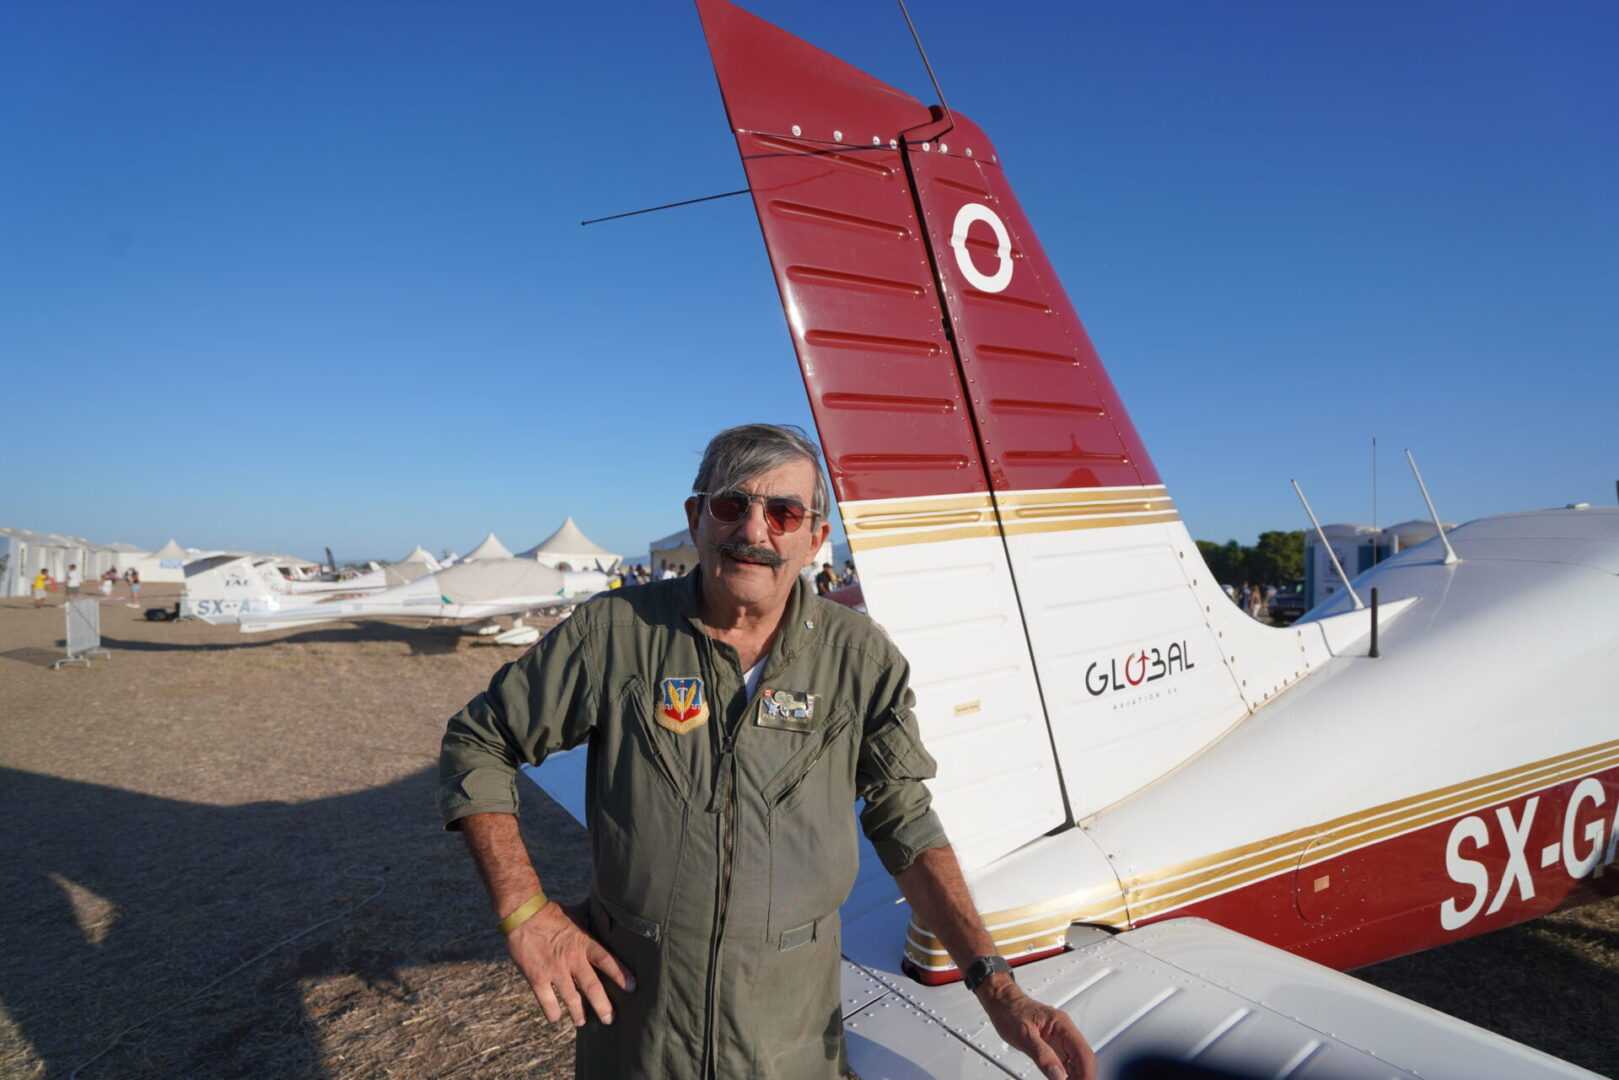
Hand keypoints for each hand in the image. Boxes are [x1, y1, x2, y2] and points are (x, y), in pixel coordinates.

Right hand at [505, 899, 634, 1027]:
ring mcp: (554, 970)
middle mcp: (572, 959)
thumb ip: (592, 921)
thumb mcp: (577, 914)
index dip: (621, 974)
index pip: (607, 961)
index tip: (632, 987)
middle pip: (592, 987)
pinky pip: (547, 1001)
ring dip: (578, 1013)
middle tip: (609, 1019)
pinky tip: (555, 1017)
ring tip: (582, 1022)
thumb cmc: (551, 912)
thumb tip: (609, 916)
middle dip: (603, 1006)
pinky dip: (552, 1012)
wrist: (523, 914)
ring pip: (571, 999)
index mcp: (583, 942)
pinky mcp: (537, 978)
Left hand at [978, 977, 1096, 1079]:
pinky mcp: (1052, 1045)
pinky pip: (1065, 1063)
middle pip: (1082, 1060)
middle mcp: (1064, 1032)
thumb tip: (1058, 1075)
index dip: (1087, 1073)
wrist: (1001, 1001)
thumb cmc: (1010, 1011)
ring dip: (1075, 1076)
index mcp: (1061, 1025)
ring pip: (1075, 1063)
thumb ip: (1042, 1055)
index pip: (1083, 1053)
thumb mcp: (1023, 1035)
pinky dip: (1065, 1075)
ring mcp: (1059, 1039)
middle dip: (1082, 1077)